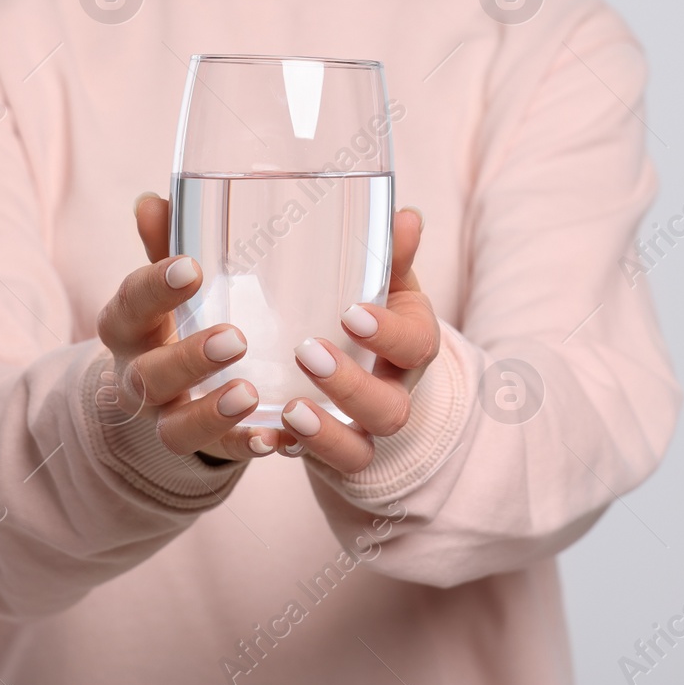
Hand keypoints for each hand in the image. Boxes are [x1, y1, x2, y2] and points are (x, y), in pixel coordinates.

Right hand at [94, 193, 283, 461]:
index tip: (191, 267)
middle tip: (234, 339)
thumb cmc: (181, 312)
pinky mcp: (203, 446)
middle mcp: (138, 375)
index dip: (155, 286)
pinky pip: (221, 456)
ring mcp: (166, 416)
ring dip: (211, 413)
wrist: (174, 386)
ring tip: (250, 394)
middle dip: (188, 358)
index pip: (130, 303)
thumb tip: (150, 199)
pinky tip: (278, 438)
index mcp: (129, 324)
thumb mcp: (174, 280)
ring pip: (174, 427)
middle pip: (148, 374)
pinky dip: (246, 448)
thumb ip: (169, 239)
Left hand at [277, 207, 438, 472]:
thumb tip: (406, 216)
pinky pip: (321, 467)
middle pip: (389, 409)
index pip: (416, 345)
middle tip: (306, 352)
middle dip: (350, 386)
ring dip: (325, 434)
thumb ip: (389, 252)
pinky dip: (297, 455)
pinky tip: (267, 439)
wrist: (367, 365)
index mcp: (411, 346)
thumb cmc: (372, 309)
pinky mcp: (330, 452)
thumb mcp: (382, 280)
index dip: (389, 333)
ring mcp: (363, 430)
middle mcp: (393, 394)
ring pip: (359, 450)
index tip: (352, 312)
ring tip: (288, 409)